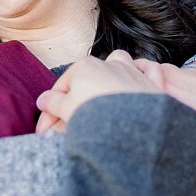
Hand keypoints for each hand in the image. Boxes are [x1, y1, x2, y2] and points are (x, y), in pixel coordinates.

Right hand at [34, 49, 162, 131]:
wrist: (135, 127)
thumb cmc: (97, 116)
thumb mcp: (66, 110)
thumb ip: (53, 103)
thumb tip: (43, 100)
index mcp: (84, 66)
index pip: (61, 89)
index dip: (49, 111)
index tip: (44, 132)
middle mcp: (108, 63)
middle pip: (88, 77)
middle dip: (78, 97)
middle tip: (71, 123)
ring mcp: (131, 70)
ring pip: (120, 63)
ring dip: (112, 73)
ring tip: (105, 95)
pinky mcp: (151, 82)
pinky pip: (149, 69)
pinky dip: (144, 73)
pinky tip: (138, 82)